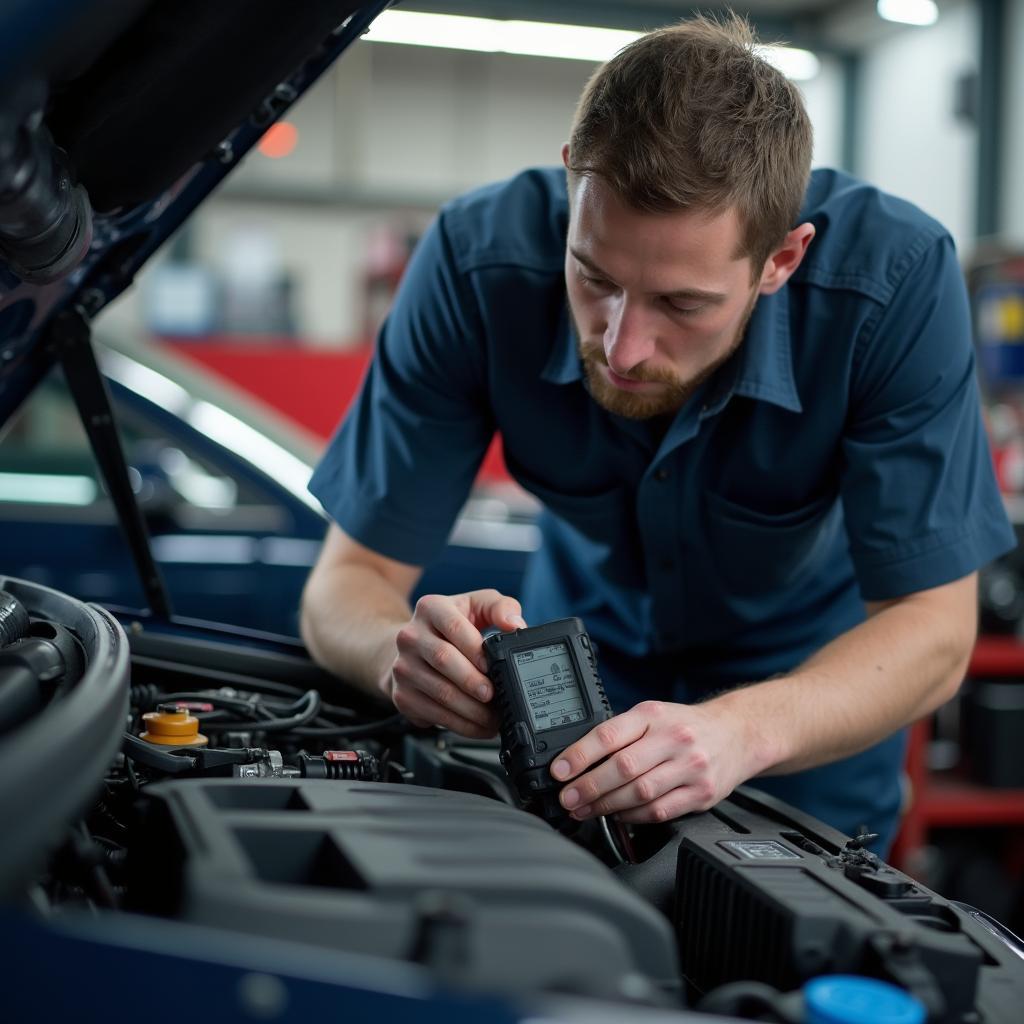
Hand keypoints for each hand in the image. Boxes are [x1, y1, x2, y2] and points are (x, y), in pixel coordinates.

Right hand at [385, 589, 525, 738]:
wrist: (413, 648)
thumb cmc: (452, 626)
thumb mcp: (476, 606)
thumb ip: (500, 607)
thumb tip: (515, 624)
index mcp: (431, 608)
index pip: (454, 627)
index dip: (475, 649)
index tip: (491, 666)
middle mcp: (411, 636)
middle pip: (444, 660)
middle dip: (474, 682)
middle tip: (494, 696)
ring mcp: (403, 667)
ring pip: (440, 692)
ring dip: (471, 710)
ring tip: (493, 716)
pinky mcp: (402, 695)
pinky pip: (434, 714)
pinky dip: (460, 725)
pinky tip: (478, 725)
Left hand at [550, 699, 756, 823]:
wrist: (737, 733)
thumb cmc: (685, 725)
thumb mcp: (653, 714)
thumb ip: (620, 732)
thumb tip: (576, 758)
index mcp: (654, 715)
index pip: (609, 735)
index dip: (579, 755)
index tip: (559, 771)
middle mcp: (674, 738)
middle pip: (623, 768)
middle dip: (588, 787)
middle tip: (568, 798)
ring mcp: (690, 767)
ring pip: (640, 793)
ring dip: (606, 806)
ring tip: (585, 810)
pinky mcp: (702, 794)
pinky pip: (659, 810)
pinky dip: (633, 817)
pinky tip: (618, 815)